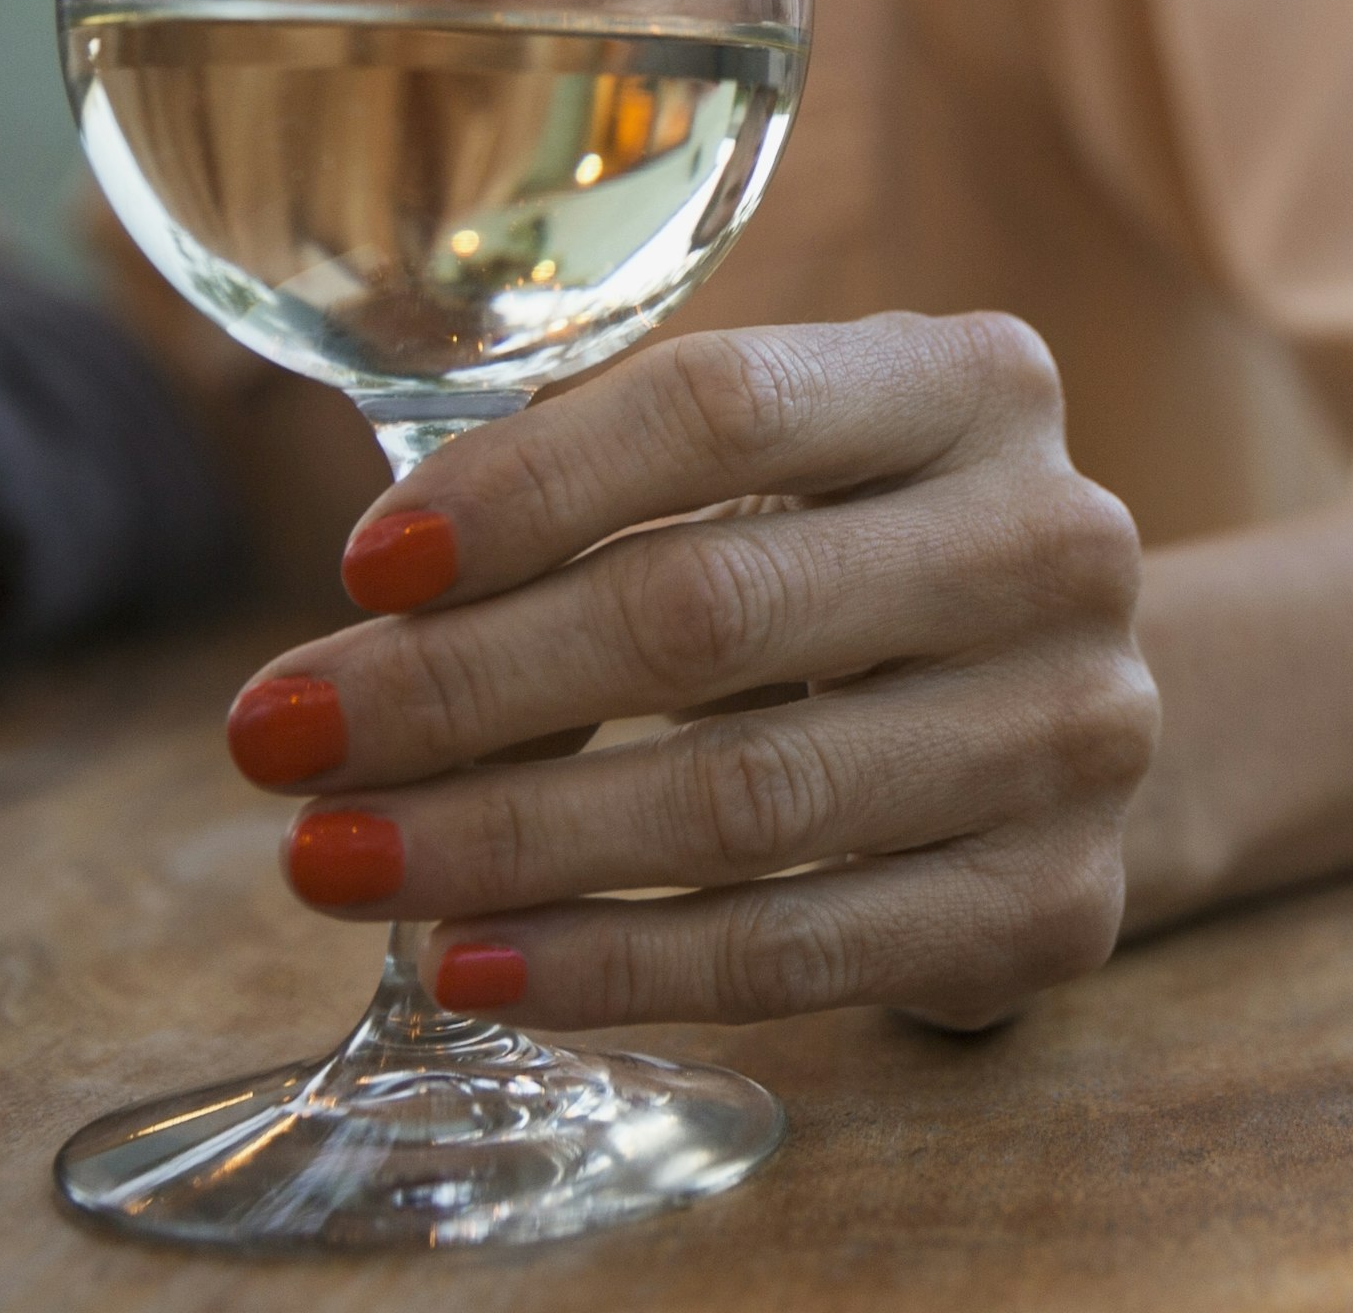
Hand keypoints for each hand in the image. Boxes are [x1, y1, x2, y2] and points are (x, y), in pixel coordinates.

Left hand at [221, 314, 1153, 1028]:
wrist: (1067, 712)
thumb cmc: (856, 563)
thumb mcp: (782, 472)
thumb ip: (609, 489)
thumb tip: (372, 610)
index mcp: (978, 383)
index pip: (725, 406)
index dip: (526, 486)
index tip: (361, 565)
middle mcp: (1056, 542)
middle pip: (711, 609)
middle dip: (460, 684)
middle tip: (276, 738)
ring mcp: (1077, 731)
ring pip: (745, 799)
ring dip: (504, 840)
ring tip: (336, 861)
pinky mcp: (1059, 904)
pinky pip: (798, 951)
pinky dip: (612, 968)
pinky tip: (473, 966)